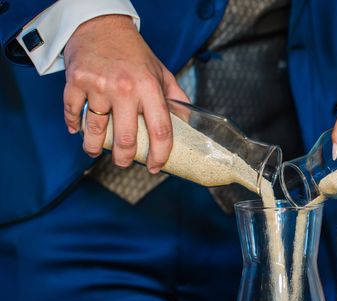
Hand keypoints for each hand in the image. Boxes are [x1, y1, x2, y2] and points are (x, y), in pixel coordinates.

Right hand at [63, 14, 188, 172]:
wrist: (101, 24)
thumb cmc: (134, 52)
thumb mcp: (161, 72)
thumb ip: (176, 97)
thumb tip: (189, 122)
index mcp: (150, 88)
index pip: (160, 130)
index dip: (159, 154)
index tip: (155, 166)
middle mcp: (125, 88)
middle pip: (126, 139)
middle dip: (125, 159)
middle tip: (125, 163)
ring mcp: (99, 85)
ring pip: (96, 131)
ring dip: (95, 148)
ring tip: (97, 152)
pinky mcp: (76, 81)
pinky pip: (74, 112)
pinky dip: (75, 125)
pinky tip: (79, 131)